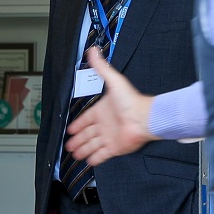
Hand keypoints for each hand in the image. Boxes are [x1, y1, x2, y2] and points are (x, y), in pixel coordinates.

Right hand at [63, 48, 157, 165]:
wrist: (145, 118)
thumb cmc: (132, 101)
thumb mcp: (114, 81)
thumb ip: (102, 68)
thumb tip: (93, 52)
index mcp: (101, 111)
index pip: (85, 119)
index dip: (77, 124)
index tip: (70, 129)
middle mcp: (105, 125)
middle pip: (87, 134)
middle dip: (77, 139)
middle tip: (68, 144)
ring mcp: (109, 137)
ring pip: (92, 145)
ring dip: (83, 149)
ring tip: (74, 154)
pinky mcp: (114, 148)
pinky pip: (102, 155)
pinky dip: (95, 158)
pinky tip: (89, 161)